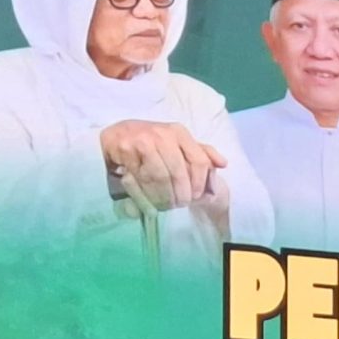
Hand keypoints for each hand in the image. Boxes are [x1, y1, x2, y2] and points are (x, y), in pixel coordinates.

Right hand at [98, 120, 225, 213]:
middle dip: (180, 194)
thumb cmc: (151, 142)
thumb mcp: (176, 142)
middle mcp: (162, 134)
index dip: (199, 183)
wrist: (115, 135)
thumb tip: (223, 163)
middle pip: (178, 173)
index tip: (195, 196)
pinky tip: (149, 200)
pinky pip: (139, 179)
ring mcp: (142, 141)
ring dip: (163, 197)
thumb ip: (200, 152)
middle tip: (179, 205)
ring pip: (159, 178)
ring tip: (166, 205)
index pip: (199, 161)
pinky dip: (146, 194)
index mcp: (179, 132)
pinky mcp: (125, 150)